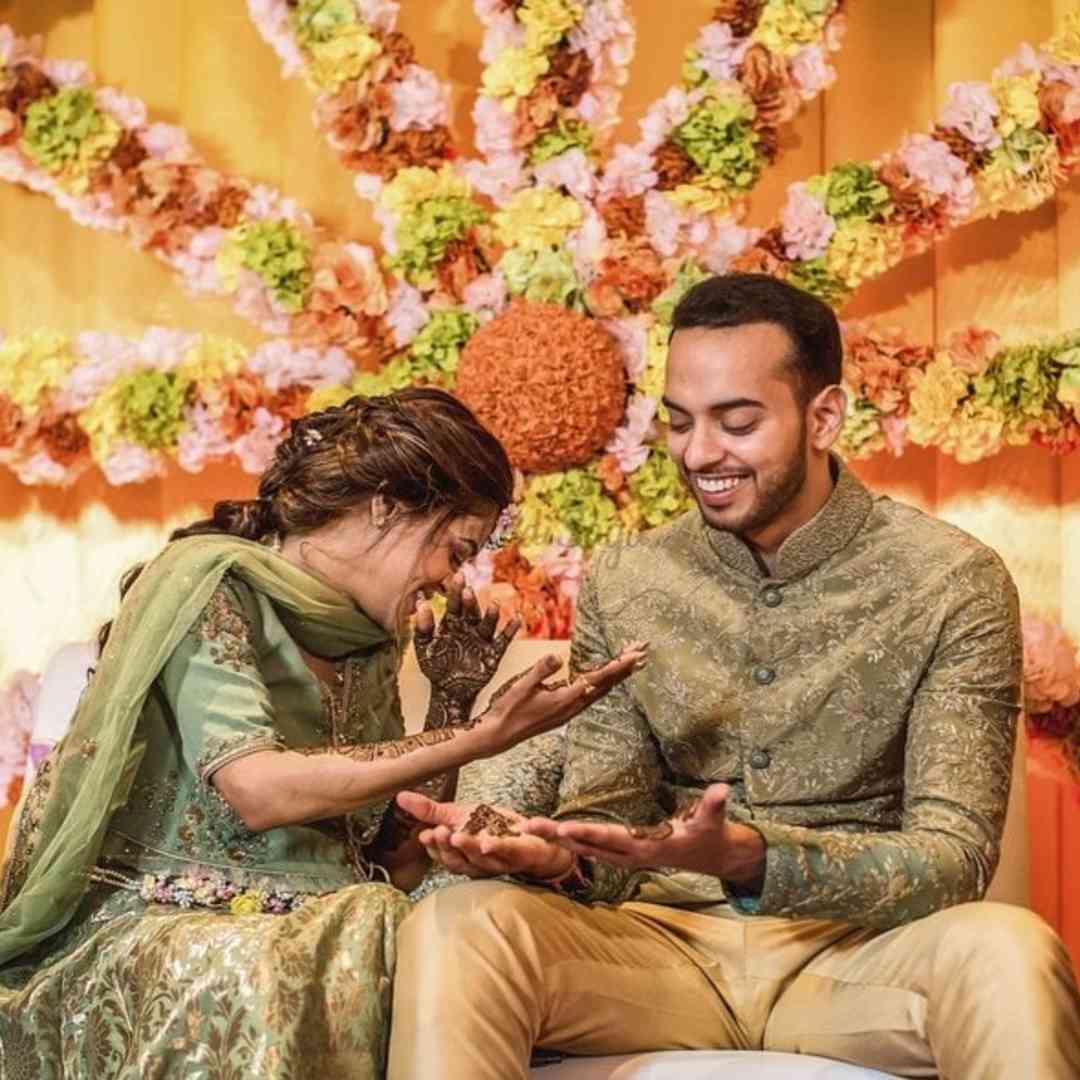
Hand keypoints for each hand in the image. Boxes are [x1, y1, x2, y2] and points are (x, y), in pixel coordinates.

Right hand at [396, 791, 574, 880]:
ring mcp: (502, 861)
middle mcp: (480, 864)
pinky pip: (512, 852)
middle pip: (461, 862)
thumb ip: (431, 811)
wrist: (534, 837)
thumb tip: (400, 796)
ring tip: (460, 835)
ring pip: (483, 861)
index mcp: (463, 857)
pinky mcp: (522, 854)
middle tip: (440, 832)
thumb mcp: (460, 815)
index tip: (425, 835)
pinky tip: (491, 840)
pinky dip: (501, 846)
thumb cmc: (493, 828)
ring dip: (471, 848)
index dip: (435, 847)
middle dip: (449, 848)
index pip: (444, 856)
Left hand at [414, 573, 520, 718]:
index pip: (454, 603)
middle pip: (471, 611)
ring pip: (488, 624)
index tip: (457, 576)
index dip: (456, 590)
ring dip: (491, 615)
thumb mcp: (424, 648)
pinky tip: (516, 620)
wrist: (448, 692)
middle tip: (468, 590)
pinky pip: (503, 640)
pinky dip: (510, 631)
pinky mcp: (493, 653)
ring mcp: (481, 640)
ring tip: (493, 605)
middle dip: (470, 601)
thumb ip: (422, 627)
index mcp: (452, 623)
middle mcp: (469, 627)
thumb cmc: (435, 667)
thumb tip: (421, 604)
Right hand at [474, 641, 647, 756]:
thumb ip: (541, 670)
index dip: (619, 664)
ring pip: (601, 690)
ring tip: (633, 661)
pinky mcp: (565, 712)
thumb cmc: (509, 710)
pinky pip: (591, 696)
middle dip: (626, 666)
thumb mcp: (522, 686)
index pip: (600, 678)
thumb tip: (558, 655)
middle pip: (607, 683)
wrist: (499, 735)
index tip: (637, 653)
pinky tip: (606, 678)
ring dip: (618, 674)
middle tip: (643, 649)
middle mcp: (573, 706)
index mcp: (566, 699)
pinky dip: (604, 683)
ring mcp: (570, 711)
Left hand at [521, 784, 765, 884]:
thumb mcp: (713, 819)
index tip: (561, 829)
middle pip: (587, 845)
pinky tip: (554, 835)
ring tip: (528, 828)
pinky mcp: (624, 854)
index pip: (610, 838)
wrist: (715, 856)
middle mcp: (630, 855)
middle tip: (526, 826)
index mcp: (646, 846)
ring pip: (585, 849)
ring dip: (557, 839)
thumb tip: (723, 789)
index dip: (586, 834)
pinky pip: (592, 849)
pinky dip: (571, 843)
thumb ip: (714, 804)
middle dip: (557, 836)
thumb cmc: (711, 834)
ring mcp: (626, 857)